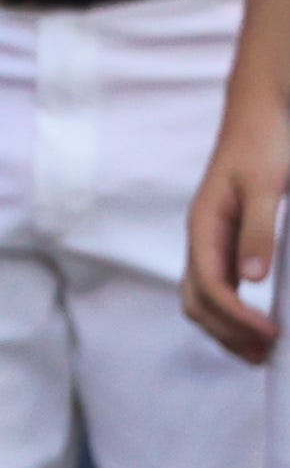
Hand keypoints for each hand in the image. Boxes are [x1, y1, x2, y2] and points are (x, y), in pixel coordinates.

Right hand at [189, 92, 287, 355]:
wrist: (262, 113)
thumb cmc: (264, 144)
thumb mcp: (266, 187)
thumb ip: (258, 233)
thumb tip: (250, 282)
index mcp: (203, 226)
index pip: (209, 287)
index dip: (237, 317)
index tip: (270, 335)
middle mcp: (201, 238)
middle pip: (196, 301)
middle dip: (226, 333)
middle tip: (265, 355)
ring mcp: (212, 240)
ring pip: (204, 298)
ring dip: (227, 329)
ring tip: (260, 349)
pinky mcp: (227, 238)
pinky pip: (219, 285)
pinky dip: (233, 312)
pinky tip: (256, 319)